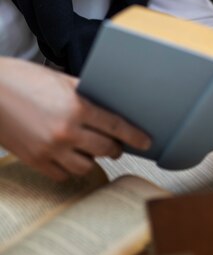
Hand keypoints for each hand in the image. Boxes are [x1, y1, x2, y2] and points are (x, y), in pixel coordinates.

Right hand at [0, 57, 150, 180]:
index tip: (146, 142)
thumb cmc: (24, 79)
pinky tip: (70, 157)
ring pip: (86, 167)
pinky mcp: (34, 162)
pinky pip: (63, 175)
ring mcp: (50, 150)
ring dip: (93, 159)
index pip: (116, 126)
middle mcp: (66, 131)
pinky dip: (70, 168)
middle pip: (106, 149)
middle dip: (115, 148)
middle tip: (117, 146)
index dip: (135, 136)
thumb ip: (85, 93)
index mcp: (76, 107)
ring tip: (91, 150)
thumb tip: (107, 104)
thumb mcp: (60, 80)